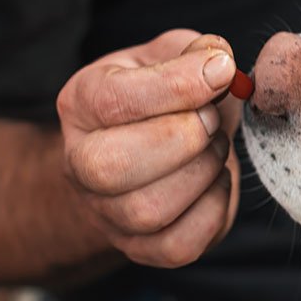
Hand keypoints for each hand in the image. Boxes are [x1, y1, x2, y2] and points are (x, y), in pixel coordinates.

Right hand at [57, 29, 241, 266]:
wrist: (148, 150)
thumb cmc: (162, 98)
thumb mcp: (170, 57)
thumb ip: (194, 50)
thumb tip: (217, 62)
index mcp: (81, 103)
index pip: (114, 100)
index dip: (177, 85)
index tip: (220, 71)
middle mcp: (80, 162)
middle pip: (113, 167)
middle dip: (184, 139)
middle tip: (212, 120)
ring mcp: (105, 213)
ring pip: (149, 211)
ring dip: (203, 173)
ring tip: (214, 148)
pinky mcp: (139, 249)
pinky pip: (179, 246)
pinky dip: (213, 211)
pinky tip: (215, 181)